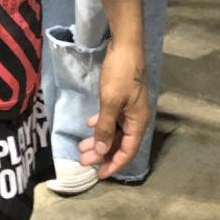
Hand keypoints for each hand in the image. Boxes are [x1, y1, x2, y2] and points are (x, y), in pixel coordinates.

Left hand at [77, 40, 149, 178]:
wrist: (125, 45)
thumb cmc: (120, 73)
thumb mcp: (110, 101)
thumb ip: (106, 128)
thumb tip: (102, 152)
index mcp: (138, 122)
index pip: (127, 151)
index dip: (113, 165)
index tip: (98, 174)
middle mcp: (136, 118)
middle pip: (119, 142)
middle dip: (101, 153)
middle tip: (82, 160)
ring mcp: (130, 107)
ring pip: (115, 130)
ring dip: (99, 139)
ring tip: (81, 147)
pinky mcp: (123, 97)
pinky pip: (113, 117)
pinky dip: (102, 123)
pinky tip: (90, 124)